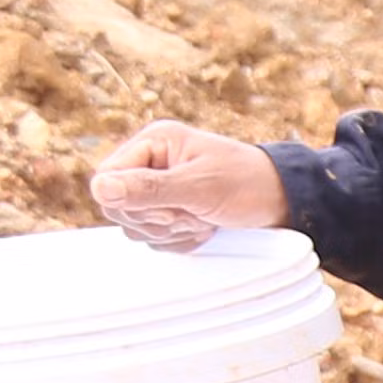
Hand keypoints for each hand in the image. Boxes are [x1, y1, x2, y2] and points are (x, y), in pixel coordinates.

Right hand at [91, 120, 285, 250]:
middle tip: (191, 214)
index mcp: (154, 143)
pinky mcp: (170, 210)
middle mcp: (151, 163)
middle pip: (118, 206)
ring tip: (203, 219)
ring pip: (136, 226)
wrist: (282, 201)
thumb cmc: (247, 184)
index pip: (107, 178)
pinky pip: (155, 237)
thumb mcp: (198, 186)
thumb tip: (100, 189)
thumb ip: (149, 188)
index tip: (168, 207)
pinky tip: (204, 228)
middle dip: (156, 219)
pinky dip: (180, 239)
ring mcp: (160, 188)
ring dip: (171, 231)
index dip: (131, 202)